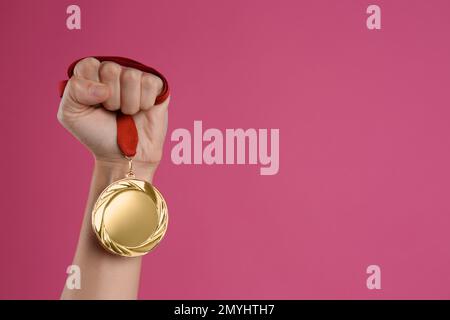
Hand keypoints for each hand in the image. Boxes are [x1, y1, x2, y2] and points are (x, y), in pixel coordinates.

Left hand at [57, 57, 169, 175]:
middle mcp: (115, 73)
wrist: (123, 155)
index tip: (93, 104)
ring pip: (131, 76)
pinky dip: (144, 102)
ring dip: (128, 103)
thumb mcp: (71, 114)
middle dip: (110, 98)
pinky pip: (150, 82)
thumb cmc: (97, 134)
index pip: (89, 64)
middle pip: (111, 69)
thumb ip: (74, 90)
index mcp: (92, 75)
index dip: (90, 87)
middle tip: (112, 110)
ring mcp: (136, 78)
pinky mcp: (156, 86)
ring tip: (127, 113)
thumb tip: (104, 88)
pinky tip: (142, 110)